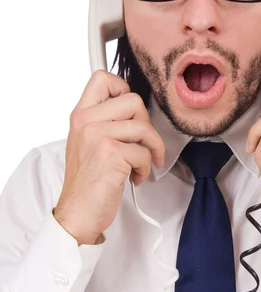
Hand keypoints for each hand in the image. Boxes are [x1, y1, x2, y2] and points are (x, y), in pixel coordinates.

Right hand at [53, 70, 164, 245]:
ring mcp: (97, 136)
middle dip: (146, 124)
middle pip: (133, 100)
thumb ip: (103, 121)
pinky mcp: (112, 153)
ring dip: (151, 149)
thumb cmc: (86, 181)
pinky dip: (146, 168)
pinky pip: (145, 152)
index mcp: (80, 115)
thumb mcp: (86, 143)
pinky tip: (134, 177)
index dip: (123, 88)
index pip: (102, 78)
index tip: (130, 111)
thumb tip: (133, 107)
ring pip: (144, 127)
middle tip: (141, 143)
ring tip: (141, 164)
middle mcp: (86, 121)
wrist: (78, 213)